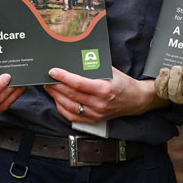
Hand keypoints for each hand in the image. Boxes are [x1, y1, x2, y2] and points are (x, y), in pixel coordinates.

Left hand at [44, 67, 161, 122]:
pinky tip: (58, 100)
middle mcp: (99, 103)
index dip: (63, 77)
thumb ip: (93, 68)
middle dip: (56, 86)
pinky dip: (63, 108)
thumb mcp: (110, 71)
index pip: (78, 83)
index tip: (53, 72)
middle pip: (71, 95)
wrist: (135, 100)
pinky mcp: (94, 120)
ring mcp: (96, 113)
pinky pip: (73, 116)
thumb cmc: (122, 83)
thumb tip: (74, 63)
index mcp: (103, 89)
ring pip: (69, 107)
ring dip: (56, 97)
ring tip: (50, 88)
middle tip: (47, 79)